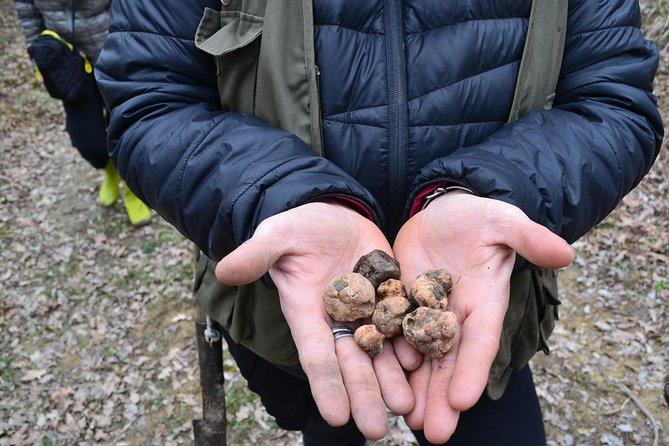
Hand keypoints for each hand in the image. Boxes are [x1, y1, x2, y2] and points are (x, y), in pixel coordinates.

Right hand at [215, 201, 413, 438]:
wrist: (333, 215)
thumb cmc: (299, 228)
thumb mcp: (277, 237)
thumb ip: (256, 255)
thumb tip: (225, 270)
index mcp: (307, 313)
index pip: (316, 355)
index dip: (326, 385)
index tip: (336, 417)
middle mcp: (337, 320)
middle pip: (352, 362)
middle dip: (363, 394)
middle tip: (377, 429)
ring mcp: (367, 310)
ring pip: (380, 351)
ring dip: (392, 379)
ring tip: (405, 407)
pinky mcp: (391, 295)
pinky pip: (403, 322)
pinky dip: (411, 343)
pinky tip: (423, 362)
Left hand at [393, 191, 573, 443]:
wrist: (442, 212)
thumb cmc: (478, 217)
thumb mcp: (503, 222)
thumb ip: (529, 238)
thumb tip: (567, 252)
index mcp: (483, 302)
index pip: (480, 341)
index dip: (473, 370)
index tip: (463, 400)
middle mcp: (456, 317)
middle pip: (449, 362)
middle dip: (442, 398)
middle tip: (433, 433)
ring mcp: (425, 313)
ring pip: (421, 358)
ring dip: (415, 390)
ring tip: (408, 421)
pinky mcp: (399, 303)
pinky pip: (392, 335)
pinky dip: (388, 360)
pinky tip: (379, 385)